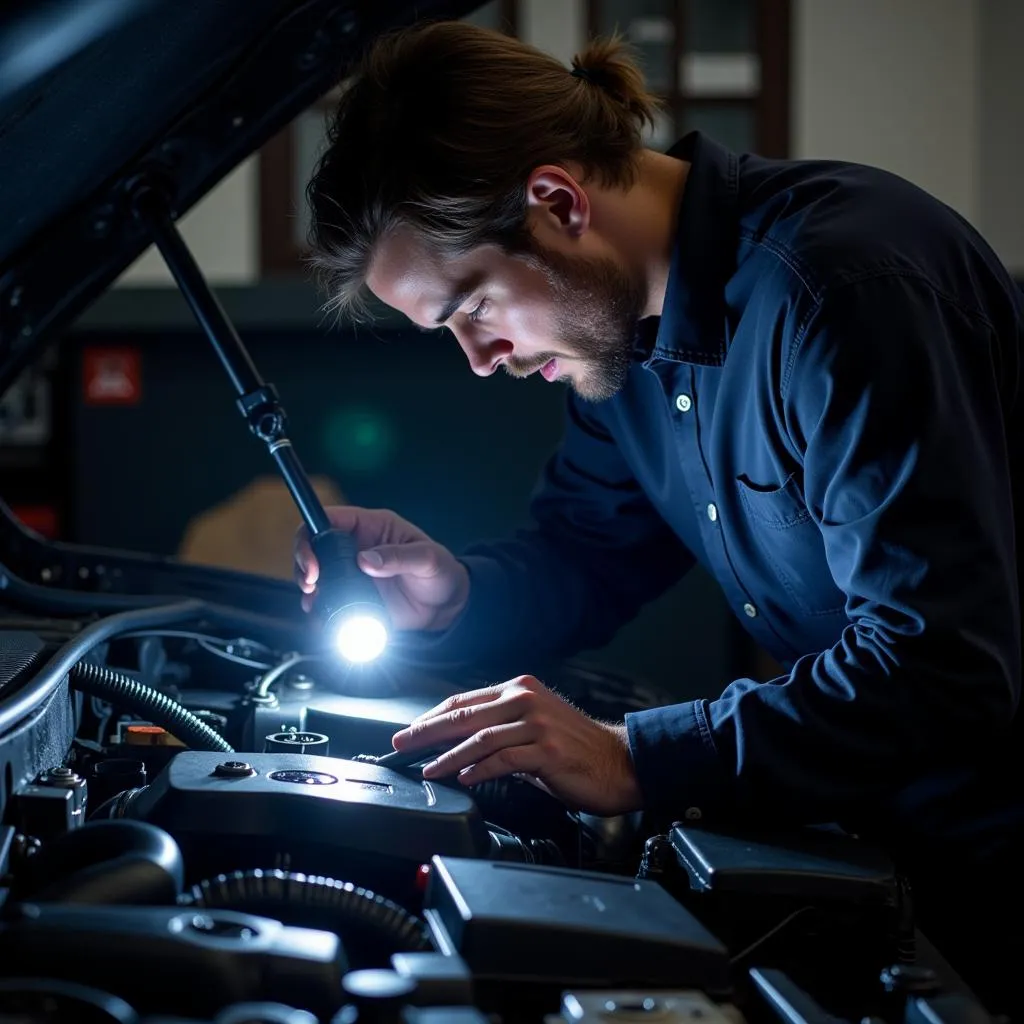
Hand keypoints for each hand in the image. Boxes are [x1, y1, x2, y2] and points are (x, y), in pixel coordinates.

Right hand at [293, 506, 469, 631]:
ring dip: (308, 588)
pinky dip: (319, 610)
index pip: (329, 519)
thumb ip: (399, 556)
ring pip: (316, 575)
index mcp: (372, 527)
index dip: (312, 535)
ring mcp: (352, 574)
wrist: (447, 607)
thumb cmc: (442, 572)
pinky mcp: (354, 597)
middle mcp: (356, 548)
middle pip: (314, 547)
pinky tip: (321, 617)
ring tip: (313, 602)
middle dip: (304, 563)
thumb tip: (366, 560)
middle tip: (311, 585)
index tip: (313, 561)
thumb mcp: (429, 559)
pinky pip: (328, 601)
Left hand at [390, 676, 643, 815]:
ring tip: (427, 768)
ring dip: (447, 755)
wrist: (621, 763)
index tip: (409, 732)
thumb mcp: (534, 728)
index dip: (432, 716)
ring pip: (479, 738)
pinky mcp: (547, 750)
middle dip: (426, 732)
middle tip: (401, 745)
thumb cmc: (577, 749)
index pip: (464, 700)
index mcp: (520, 689)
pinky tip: (464, 777)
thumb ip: (500, 731)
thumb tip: (459, 747)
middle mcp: (526, 700)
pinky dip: (479, 769)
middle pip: (464, 715)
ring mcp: (537, 723)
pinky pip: (503, 759)